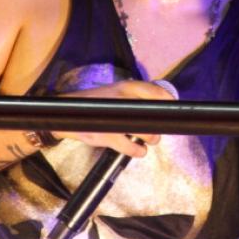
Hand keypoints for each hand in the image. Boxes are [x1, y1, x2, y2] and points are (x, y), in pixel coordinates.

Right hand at [51, 80, 176, 156]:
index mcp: (127, 86)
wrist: (66, 113)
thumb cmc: (97, 103)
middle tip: (155, 131)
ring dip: (151, 139)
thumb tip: (159, 106)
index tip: (173, 113)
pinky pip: (133, 148)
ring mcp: (115, 119)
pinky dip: (138, 151)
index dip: (169, 103)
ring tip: (145, 140)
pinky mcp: (108, 136)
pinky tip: (138, 149)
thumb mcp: (116, 92)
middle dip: (159, 127)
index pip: (158, 92)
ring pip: (147, 133)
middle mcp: (123, 99)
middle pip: (155, 116)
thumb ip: (135, 97)